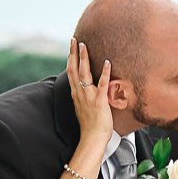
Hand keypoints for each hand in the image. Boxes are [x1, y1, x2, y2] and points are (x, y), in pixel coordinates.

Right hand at [66, 38, 113, 157]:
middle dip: (73, 53)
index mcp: (76, 94)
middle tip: (74, 40)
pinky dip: (104, 72)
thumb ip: (82, 96)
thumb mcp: (82, 107)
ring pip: (84, 73)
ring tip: (84, 45)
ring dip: (83, 58)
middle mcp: (80, 93)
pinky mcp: (99, 101)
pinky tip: (107, 62)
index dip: (70, 59)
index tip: (71, 48)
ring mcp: (89, 96)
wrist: (92, 138)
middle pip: (74, 69)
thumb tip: (83, 89)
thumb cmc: (90, 125)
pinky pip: (102, 84)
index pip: (71, 72)